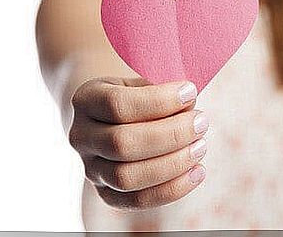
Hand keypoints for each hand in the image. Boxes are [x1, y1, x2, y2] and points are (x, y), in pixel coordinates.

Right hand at [69, 77, 208, 209]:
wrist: (113, 116)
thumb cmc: (137, 94)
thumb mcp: (144, 83)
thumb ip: (163, 92)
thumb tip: (189, 106)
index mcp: (86, 100)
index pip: (117, 105)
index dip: (158, 101)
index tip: (190, 92)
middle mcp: (81, 136)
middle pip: (121, 144)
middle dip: (170, 134)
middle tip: (201, 122)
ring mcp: (90, 168)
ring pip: (127, 177)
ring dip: (173, 164)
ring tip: (200, 146)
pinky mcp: (106, 193)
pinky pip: (137, 200)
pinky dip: (172, 189)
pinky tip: (197, 172)